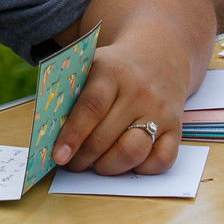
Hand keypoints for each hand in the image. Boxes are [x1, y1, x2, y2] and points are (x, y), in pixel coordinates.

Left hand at [52, 33, 189, 175]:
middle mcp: (139, 92)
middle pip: (106, 136)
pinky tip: (126, 161)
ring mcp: (160, 111)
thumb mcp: (91, 65)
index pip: (91, 107)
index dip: (73, 135)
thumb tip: (47, 128)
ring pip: (133, 152)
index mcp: (113, 72)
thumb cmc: (114, 68)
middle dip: (83, 157)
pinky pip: (161, 160)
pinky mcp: (176, 128)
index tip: (58, 156)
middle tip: (70, 163)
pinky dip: (140, 168)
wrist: (160, 55)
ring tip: (96, 164)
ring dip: (108, 166)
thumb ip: (70, 91)